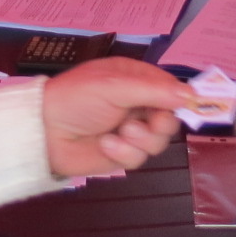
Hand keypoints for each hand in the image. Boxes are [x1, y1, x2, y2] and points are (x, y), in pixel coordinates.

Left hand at [41, 57, 192, 177]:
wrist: (44, 132)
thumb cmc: (76, 98)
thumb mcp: (113, 86)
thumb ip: (152, 90)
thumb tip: (190, 94)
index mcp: (135, 79)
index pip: (169, 88)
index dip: (179, 99)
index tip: (185, 107)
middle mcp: (137, 104)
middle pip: (170, 118)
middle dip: (161, 122)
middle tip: (151, 123)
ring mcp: (131, 131)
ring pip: (158, 141)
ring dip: (140, 138)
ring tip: (119, 133)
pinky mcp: (123, 154)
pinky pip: (140, 157)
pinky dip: (123, 152)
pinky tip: (105, 144)